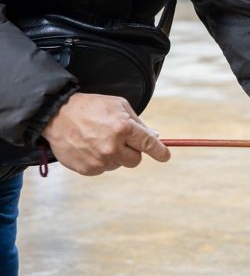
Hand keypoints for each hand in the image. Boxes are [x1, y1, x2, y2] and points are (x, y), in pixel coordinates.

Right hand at [41, 92, 170, 175]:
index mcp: (123, 128)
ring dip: (115, 155)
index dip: (160, 152)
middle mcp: (112, 147)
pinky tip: (90, 147)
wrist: (58, 115)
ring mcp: (99, 160)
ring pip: (118, 164)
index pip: (148, 144)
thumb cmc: (91, 107)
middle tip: (120, 139)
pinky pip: (103, 169)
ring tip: (99, 139)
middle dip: (132, 151)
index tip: (165, 156)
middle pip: (135, 160)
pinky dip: (100, 160)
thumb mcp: (119, 105)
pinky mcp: (88, 169)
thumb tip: (155, 137)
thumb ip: (138, 123)